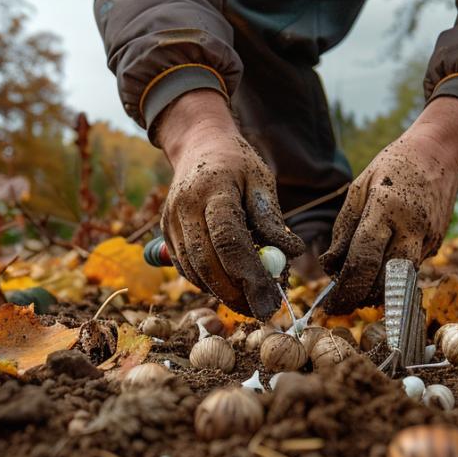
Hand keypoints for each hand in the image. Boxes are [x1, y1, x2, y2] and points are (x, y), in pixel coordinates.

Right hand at [154, 90, 304, 318]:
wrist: (199, 146)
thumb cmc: (237, 164)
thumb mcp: (261, 180)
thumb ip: (271, 217)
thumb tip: (291, 253)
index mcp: (214, 188)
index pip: (228, 237)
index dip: (249, 272)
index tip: (270, 297)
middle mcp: (185, 206)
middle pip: (206, 260)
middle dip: (234, 292)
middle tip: (262, 310)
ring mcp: (171, 220)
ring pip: (192, 269)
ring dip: (221, 292)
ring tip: (250, 301)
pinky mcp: (166, 232)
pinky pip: (185, 267)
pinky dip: (207, 282)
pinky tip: (229, 285)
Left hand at [320, 97, 457, 312]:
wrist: (440, 156)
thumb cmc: (393, 168)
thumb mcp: (359, 188)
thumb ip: (343, 229)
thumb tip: (331, 266)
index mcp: (386, 208)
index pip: (363, 259)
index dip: (345, 287)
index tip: (330, 303)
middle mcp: (412, 228)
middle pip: (386, 281)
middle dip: (361, 298)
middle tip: (341, 303)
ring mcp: (428, 239)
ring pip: (400, 281)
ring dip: (376, 291)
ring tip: (356, 286)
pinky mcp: (436, 245)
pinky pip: (408, 269)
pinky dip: (390, 274)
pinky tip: (379, 264)